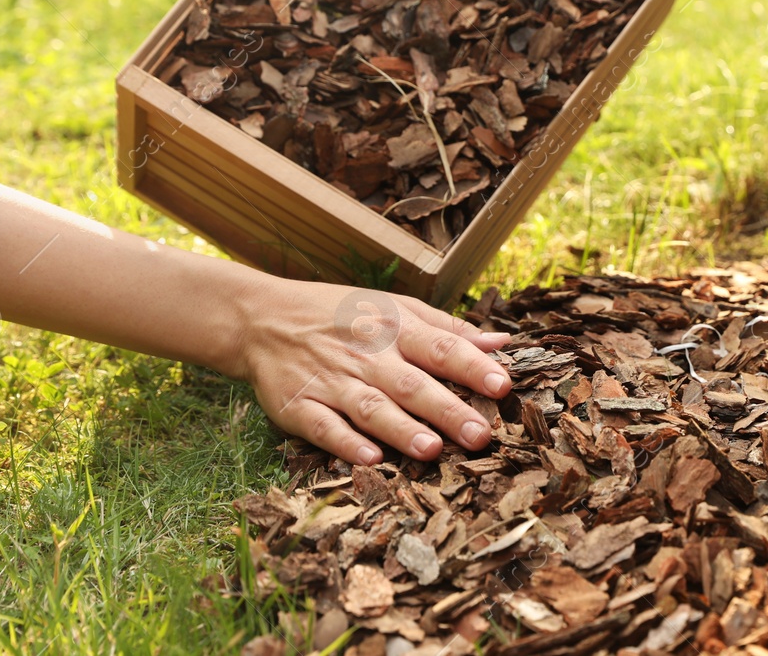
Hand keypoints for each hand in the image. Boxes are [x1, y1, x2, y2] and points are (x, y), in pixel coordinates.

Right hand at [229, 281, 513, 463]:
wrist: (265, 318)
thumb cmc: (343, 315)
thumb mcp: (396, 307)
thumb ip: (448, 329)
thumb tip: (503, 344)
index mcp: (395, 327)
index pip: (440, 347)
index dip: (473, 367)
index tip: (503, 386)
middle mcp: (366, 354)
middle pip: (411, 384)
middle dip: (447, 410)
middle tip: (480, 435)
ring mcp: (331, 381)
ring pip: (370, 408)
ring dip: (400, 429)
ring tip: (431, 450)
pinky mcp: (299, 405)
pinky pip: (323, 427)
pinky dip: (345, 443)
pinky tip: (369, 459)